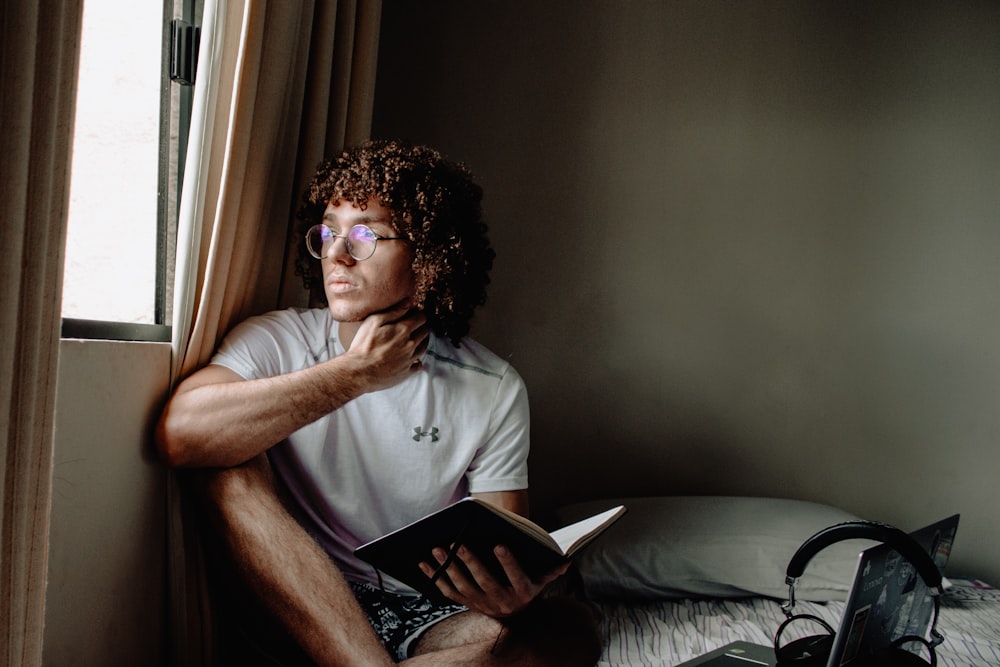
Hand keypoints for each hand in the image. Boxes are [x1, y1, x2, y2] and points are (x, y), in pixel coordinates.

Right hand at [340, 303, 428, 391]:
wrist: (358, 371)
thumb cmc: (363, 345)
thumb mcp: (374, 321)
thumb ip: (394, 311)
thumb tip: (409, 302)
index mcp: (403, 330)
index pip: (421, 317)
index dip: (418, 314)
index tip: (412, 315)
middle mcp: (410, 344)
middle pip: (425, 331)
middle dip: (420, 327)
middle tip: (412, 327)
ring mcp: (410, 359)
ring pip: (424, 347)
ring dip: (421, 342)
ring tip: (411, 341)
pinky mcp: (407, 372)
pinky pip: (418, 364)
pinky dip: (416, 360)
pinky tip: (409, 358)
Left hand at [418, 544, 569, 618]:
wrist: (515, 618)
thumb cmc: (527, 588)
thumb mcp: (541, 581)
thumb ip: (551, 570)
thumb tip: (566, 561)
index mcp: (522, 592)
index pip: (516, 576)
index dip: (508, 562)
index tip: (500, 544)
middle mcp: (502, 601)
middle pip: (484, 581)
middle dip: (470, 562)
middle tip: (457, 543)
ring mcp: (482, 604)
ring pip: (463, 587)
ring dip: (448, 568)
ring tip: (438, 549)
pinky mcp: (467, 604)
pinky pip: (449, 593)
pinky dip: (435, 578)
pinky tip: (425, 564)